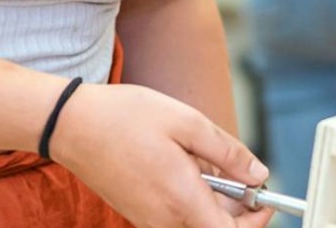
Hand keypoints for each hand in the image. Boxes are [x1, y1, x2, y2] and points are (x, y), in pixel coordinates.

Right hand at [51, 83, 272, 227]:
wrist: (71, 124)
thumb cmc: (125, 117)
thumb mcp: (188, 123)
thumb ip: (229, 153)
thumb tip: (259, 175)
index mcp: (181, 200)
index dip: (256, 221)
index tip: (264, 198)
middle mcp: (164, 219)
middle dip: (237, 207)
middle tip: (239, 172)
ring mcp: (147, 219)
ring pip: (196, 221)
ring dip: (212, 200)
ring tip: (203, 160)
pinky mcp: (137, 213)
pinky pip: (176, 214)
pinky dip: (190, 196)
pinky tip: (182, 164)